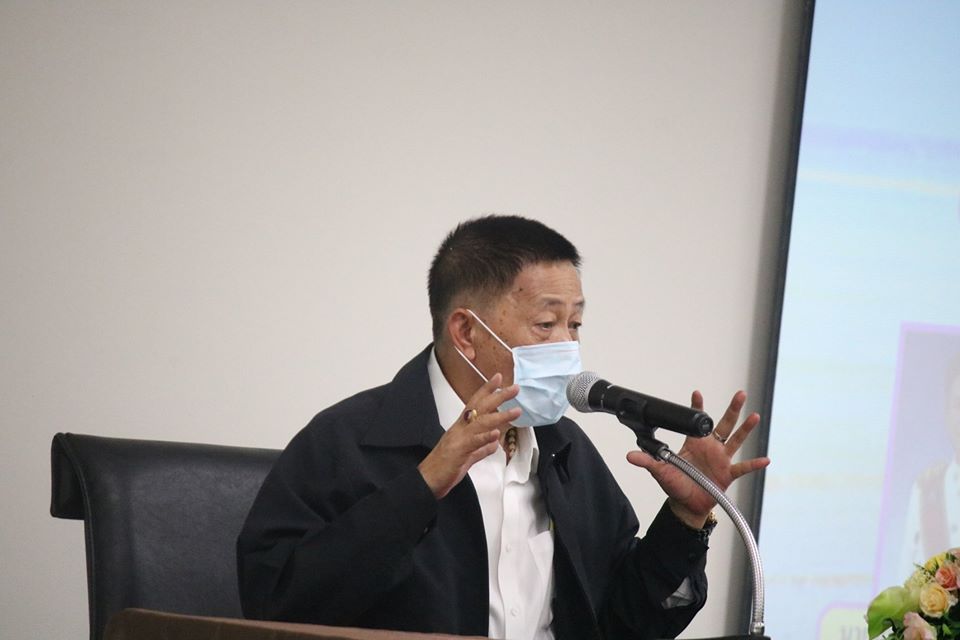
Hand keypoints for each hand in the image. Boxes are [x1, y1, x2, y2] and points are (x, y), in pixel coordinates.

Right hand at [418, 373, 520, 498]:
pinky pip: (473, 443)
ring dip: (499, 415)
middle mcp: (460, 429)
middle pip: (480, 407)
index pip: (475, 404)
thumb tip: (494, 443)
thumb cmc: (445, 468)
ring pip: (480, 423)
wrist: (427, 481)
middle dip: (498, 396)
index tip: (498, 378)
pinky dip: (485, 437)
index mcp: (461, 428)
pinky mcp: (458, 452)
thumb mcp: (468, 457)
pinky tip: (496, 434)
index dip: (487, 390)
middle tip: (515, 388)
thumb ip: (481, 449)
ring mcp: (458, 439)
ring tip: (516, 411)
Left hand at [626, 389, 769, 528]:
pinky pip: (743, 468)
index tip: (697, 392)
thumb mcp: (660, 471)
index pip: (696, 422)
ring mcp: (721, 460)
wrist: (686, 505)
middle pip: (724, 424)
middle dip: (732, 409)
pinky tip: (765, 459)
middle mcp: (710, 448)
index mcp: (694, 444)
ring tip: (754, 416)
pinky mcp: (728, 474)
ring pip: (736, 440)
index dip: (697, 407)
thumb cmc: (675, 485)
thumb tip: (629, 455)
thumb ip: (647, 461)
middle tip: (741, 394)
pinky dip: (754, 464)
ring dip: (745, 429)